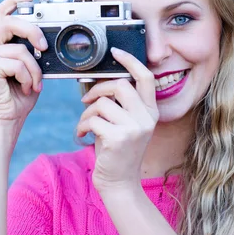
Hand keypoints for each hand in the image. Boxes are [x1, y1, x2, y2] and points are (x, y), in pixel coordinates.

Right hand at [0, 0, 47, 128]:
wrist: (5, 121)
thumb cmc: (18, 98)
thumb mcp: (30, 70)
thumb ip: (31, 52)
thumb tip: (44, 42)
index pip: (1, 14)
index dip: (14, 1)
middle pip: (10, 22)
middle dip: (32, 31)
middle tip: (44, 47)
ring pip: (19, 49)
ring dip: (34, 69)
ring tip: (33, 84)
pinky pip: (17, 62)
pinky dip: (28, 77)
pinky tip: (24, 88)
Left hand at [77, 47, 158, 192]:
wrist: (119, 183)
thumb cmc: (117, 150)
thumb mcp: (126, 124)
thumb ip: (121, 104)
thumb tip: (102, 82)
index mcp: (151, 112)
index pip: (145, 77)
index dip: (130, 61)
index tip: (115, 52)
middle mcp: (146, 118)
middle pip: (120, 85)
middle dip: (99, 89)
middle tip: (87, 99)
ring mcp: (134, 128)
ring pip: (102, 103)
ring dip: (87, 113)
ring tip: (86, 125)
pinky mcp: (118, 138)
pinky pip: (93, 120)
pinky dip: (83, 126)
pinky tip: (84, 136)